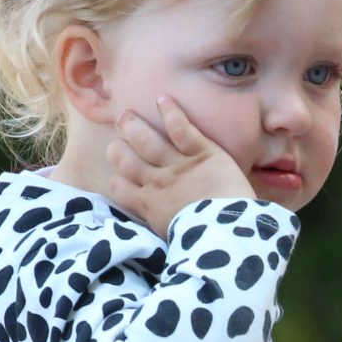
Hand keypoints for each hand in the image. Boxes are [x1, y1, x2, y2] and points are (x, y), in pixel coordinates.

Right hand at [105, 96, 252, 237]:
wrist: (225, 234)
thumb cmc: (202, 242)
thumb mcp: (172, 240)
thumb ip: (162, 228)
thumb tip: (158, 233)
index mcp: (150, 206)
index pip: (120, 188)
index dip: (117, 179)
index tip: (117, 175)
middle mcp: (158, 183)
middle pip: (127, 160)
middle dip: (118, 147)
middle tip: (116, 137)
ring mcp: (178, 166)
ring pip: (147, 140)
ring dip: (134, 126)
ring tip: (125, 114)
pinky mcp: (202, 154)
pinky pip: (181, 129)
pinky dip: (171, 112)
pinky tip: (163, 99)